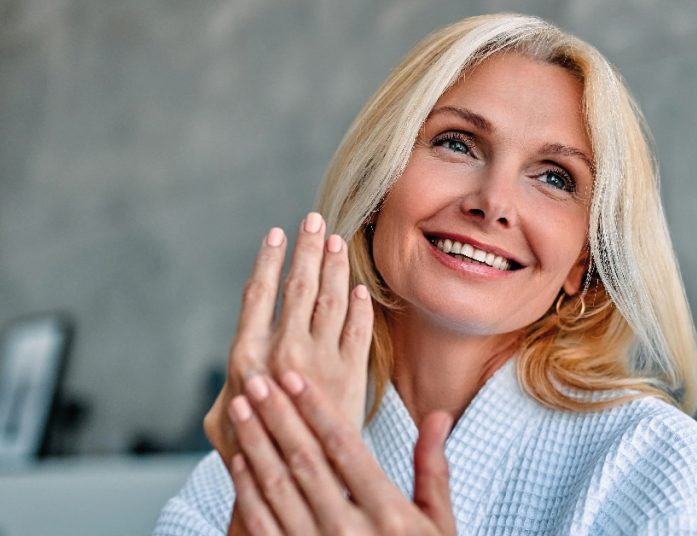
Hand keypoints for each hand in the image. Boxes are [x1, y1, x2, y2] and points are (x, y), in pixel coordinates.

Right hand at [204, 212, 373, 466]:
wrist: (298, 478)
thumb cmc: (253, 450)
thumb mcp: (221, 418)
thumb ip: (232, 380)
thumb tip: (240, 352)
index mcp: (247, 357)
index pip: (260, 294)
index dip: (270, 259)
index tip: (277, 233)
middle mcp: (285, 354)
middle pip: (300, 287)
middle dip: (308, 249)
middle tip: (314, 219)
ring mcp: (322, 362)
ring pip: (333, 301)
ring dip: (336, 266)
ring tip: (338, 241)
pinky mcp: (353, 375)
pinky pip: (360, 330)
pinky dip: (361, 305)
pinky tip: (359, 287)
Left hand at [227, 372, 455, 534]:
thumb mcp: (439, 523)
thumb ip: (433, 468)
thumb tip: (437, 415)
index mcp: (389, 514)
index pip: (343, 448)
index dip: (315, 409)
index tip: (293, 378)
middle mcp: (351, 532)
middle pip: (303, 462)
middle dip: (276, 416)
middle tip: (254, 381)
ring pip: (277, 489)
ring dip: (254, 445)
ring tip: (239, 410)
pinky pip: (263, 526)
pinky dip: (247, 491)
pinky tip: (240, 462)